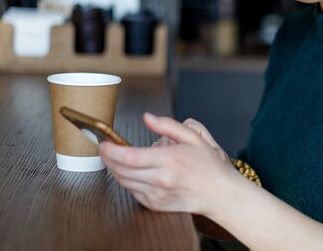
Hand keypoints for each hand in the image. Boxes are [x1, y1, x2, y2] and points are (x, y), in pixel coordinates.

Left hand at [99, 113, 234, 213]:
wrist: (218, 193)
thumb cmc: (207, 165)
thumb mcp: (193, 137)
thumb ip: (168, 125)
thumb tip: (147, 118)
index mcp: (170, 160)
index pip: (130, 156)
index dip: (111, 150)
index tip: (104, 143)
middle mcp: (161, 179)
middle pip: (121, 170)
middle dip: (108, 158)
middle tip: (106, 148)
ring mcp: (157, 194)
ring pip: (124, 182)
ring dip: (115, 169)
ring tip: (118, 158)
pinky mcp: (155, 204)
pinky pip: (132, 192)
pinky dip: (127, 181)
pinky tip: (133, 171)